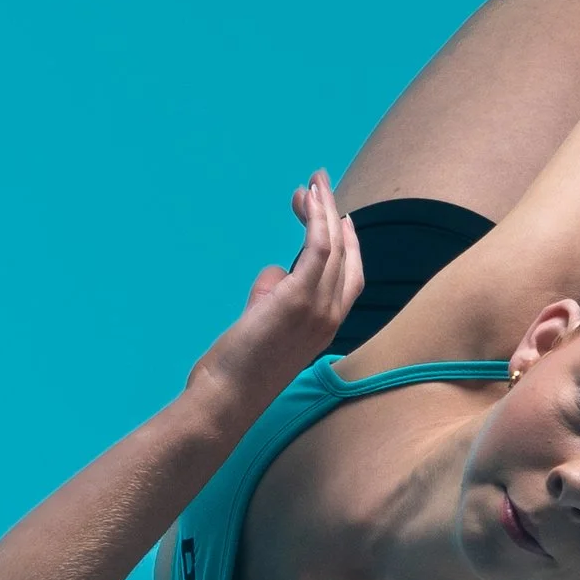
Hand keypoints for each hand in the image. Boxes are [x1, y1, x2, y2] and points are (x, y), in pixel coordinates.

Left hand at [191, 170, 363, 410]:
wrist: (228, 397)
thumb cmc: (237, 370)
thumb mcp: (262, 326)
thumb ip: (272, 297)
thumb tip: (274, 275)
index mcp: (327, 326)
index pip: (352, 277)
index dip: (351, 244)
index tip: (338, 217)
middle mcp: (331, 316)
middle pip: (346, 254)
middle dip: (334, 215)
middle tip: (319, 184)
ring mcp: (318, 308)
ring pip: (333, 245)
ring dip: (324, 208)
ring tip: (313, 181)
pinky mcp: (298, 298)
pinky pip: (317, 248)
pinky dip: (316, 219)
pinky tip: (307, 198)